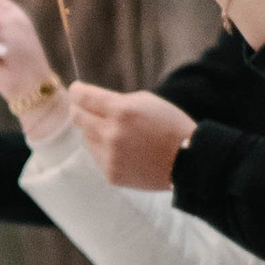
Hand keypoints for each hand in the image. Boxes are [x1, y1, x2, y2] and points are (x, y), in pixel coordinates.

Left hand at [71, 85, 194, 189]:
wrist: (188, 162)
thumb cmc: (170, 126)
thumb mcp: (147, 102)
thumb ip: (117, 101)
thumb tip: (92, 102)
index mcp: (121, 111)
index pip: (83, 97)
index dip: (77, 92)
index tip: (76, 90)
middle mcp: (111, 134)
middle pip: (77, 118)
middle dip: (79, 110)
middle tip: (84, 108)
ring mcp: (110, 157)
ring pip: (87, 138)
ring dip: (96, 132)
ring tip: (119, 134)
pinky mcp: (111, 174)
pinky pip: (98, 157)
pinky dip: (105, 151)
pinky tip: (124, 150)